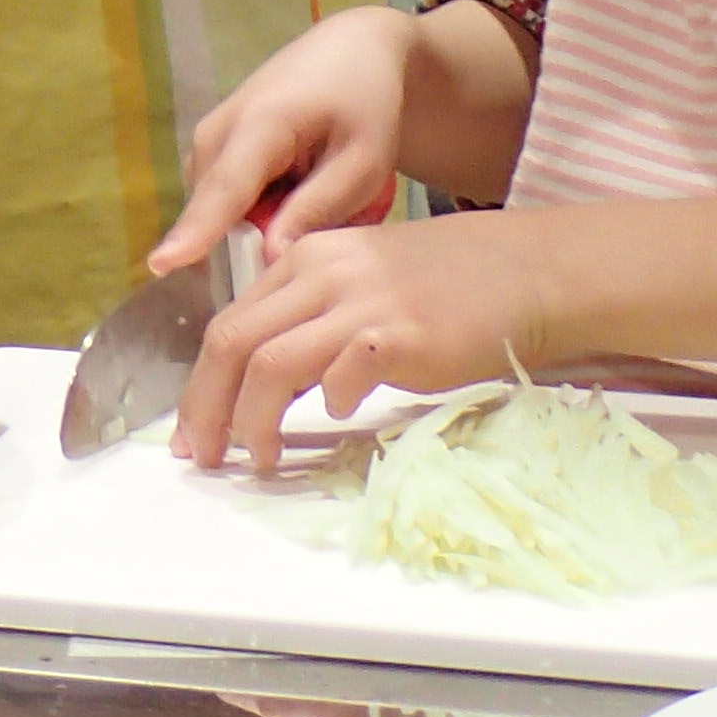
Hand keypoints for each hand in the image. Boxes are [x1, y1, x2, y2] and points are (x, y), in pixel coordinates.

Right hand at [154, 6, 419, 272]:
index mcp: (260, 124)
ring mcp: (207, 140)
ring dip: (263, 224)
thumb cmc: (364, 105)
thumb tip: (269, 258)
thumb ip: (317, 209)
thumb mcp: (363, 162)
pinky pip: (225, 202)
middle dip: (256, 243)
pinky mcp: (210, 151)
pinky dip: (260, 209)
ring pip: (221, 212)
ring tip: (317, 196)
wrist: (350, 52)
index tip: (161, 265)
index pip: (224, 189)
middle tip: (321, 226)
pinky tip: (298, 188)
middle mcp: (217, 131)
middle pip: (217, 214)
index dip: (194, 231)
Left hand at [173, 212, 559, 471]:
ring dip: (253, 423)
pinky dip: (330, 404)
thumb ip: (310, 311)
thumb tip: (259, 373)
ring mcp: (359, 303)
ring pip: (269, 366)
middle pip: (232, 344)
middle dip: (206, 409)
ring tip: (260, 458)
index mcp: (305, 258)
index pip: (229, 323)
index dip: (201, 384)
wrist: (521, 271)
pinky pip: (339, 379)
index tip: (195, 430)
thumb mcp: (361, 278)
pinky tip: (341, 415)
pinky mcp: (398, 336)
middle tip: (201, 456)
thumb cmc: (444, 284)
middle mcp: (322, 273)